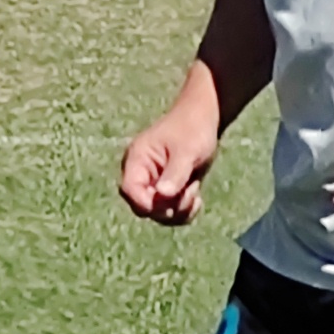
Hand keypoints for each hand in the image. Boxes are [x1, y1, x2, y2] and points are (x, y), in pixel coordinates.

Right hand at [118, 83, 222, 225]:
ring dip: (178, 211)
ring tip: (195, 193)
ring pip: (157, 214)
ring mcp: (153, 184)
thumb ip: (175, 173)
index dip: (145, 202)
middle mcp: (140, 174)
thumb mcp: (187, 150)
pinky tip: (197, 199)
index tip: (168, 203)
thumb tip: (162, 195)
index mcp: (137, 159)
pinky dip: (183, 212)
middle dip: (167, 208)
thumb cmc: (193, 128)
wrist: (204, 120)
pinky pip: (169, 213)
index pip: (129, 189)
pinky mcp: (167, 190)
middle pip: (142, 207)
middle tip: (190, 194)